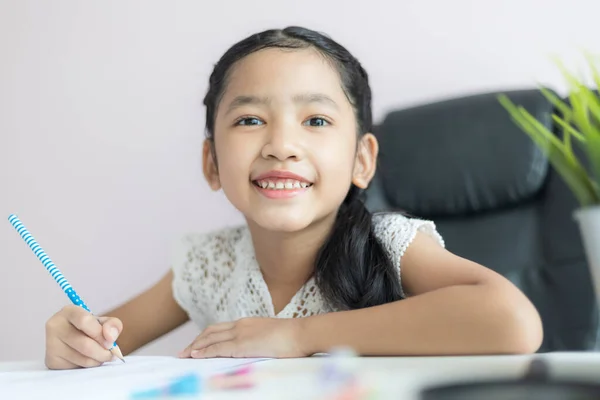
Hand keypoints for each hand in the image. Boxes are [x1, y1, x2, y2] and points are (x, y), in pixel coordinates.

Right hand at [44, 304, 122, 369]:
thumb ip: (112, 325)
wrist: (72, 342)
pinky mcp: (51, 361)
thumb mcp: (103, 322)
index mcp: (69, 312)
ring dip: (98, 360)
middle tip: (111, 354)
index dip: (100, 334)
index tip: (110, 342)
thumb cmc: (90, 329)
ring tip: (101, 356)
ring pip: (82, 359)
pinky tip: (89, 360)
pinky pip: (76, 368)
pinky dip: (88, 366)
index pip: (84, 321)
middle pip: (85, 344)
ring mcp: (51, 345)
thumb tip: (110, 337)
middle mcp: (55, 326)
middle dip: (103, 352)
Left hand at [178, 317, 306, 358]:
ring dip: (195, 347)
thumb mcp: (270, 337)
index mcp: (247, 323)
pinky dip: (204, 352)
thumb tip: (254, 350)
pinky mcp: (242, 344)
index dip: (205, 336)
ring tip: (183, 355)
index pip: (220, 328)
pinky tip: (195, 356)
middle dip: (195, 342)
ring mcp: (241, 334)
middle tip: (183, 352)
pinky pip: (218, 348)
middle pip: (210, 331)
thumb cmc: (292, 338)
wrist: (301, 333)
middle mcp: (241, 325)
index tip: (196, 344)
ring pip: (210, 338)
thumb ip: (258, 341)